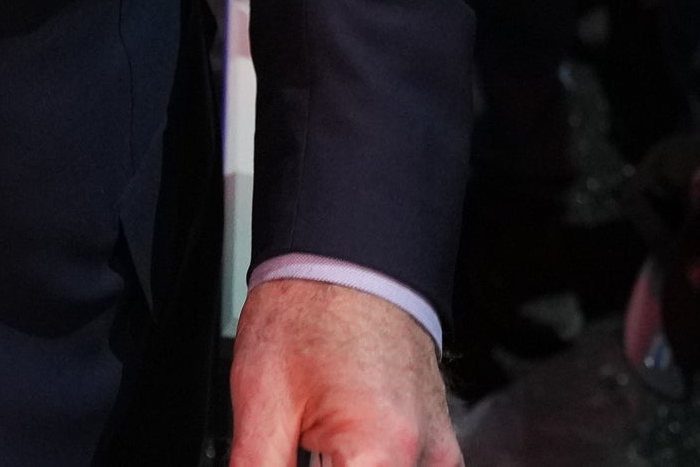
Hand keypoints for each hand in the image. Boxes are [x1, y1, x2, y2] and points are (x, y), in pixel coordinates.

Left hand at [229, 277, 455, 466]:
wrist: (349, 254)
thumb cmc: (311, 307)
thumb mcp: (261, 402)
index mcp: (383, 450)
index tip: (274, 463)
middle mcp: (425, 456)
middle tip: (295, 451)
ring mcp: (438, 451)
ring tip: (312, 449)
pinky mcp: (438, 444)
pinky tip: (338, 456)